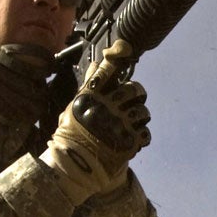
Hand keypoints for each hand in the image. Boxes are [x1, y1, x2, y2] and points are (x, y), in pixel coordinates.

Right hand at [41, 40, 150, 202]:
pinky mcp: (129, 142)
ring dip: (140, 116)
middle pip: (134, 89)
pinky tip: (130, 138)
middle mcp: (106, 107)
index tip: (124, 48)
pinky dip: (140, 136)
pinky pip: (146, 132)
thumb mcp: (74, 106)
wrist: (74, 168)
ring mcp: (119, 124)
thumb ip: (87, 85)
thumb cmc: (71, 135)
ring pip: (144, 111)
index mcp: (91, 97)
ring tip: (129, 123)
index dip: (118, 54)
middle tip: (131, 101)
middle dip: (135, 94)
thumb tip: (94, 63)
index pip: (109, 68)